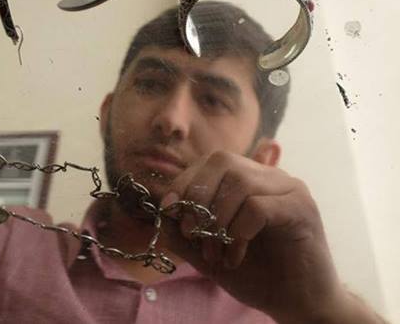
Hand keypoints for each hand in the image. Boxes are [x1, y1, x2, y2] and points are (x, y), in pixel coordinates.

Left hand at [157, 151, 344, 321]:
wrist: (296, 303)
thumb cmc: (255, 274)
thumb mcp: (208, 252)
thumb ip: (184, 232)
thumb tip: (161, 212)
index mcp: (249, 179)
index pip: (210, 163)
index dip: (185, 182)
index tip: (169, 210)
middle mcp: (270, 176)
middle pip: (223, 161)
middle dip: (198, 195)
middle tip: (191, 231)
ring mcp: (289, 189)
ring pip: (239, 182)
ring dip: (218, 219)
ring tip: (216, 251)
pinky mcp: (302, 209)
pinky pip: (258, 207)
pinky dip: (238, 232)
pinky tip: (236, 256)